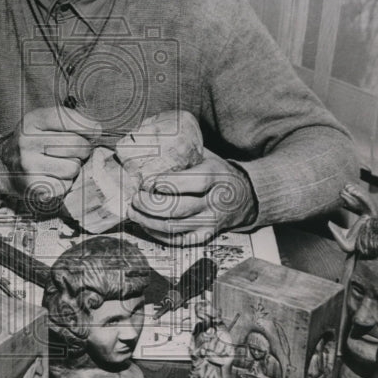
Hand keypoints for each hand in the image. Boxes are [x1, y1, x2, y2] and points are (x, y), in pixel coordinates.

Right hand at [0, 106, 100, 203]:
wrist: (2, 164)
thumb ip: (69, 120)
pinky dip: (65, 182)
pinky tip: (54, 176)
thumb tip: (97, 130)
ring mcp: (28, 166)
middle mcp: (27, 142)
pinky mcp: (33, 187)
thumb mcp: (42, 122)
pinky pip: (66, 185)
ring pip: (74, 167)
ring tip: (61, 164)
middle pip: (77, 144)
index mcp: (32, 121)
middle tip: (77, 150)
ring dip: (73, 167)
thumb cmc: (32, 141)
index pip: (71, 119)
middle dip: (83, 149)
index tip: (94, 131)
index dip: (89, 127)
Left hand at [127, 149, 255, 246]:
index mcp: (215, 176)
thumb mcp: (207, 156)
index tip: (146, 181)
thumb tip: (150, 137)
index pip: (192, 182)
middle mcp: (214, 201)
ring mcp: (210, 221)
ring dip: (149, 221)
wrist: (244, 197)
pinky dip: (158, 235)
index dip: (167, 183)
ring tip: (134, 211)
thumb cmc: (218, 173)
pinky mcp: (205, 236)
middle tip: (135, 198)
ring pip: (175, 227)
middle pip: (179, 208)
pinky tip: (146, 225)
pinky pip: (179, 240)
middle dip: (151, 205)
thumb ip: (184, 150)